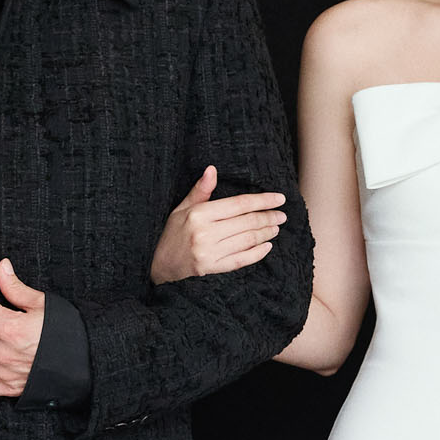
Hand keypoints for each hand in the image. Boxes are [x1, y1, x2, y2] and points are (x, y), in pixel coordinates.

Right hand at [149, 165, 287, 285]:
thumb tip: (212, 169)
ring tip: (276, 227)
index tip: (279, 198)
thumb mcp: (181, 209)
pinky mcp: (211, 270)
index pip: (238, 204)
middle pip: (246, 222)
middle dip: (268, 217)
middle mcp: (204, 234)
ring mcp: (208, 253)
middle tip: (282, 214)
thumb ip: (200, 191)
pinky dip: (257, 253)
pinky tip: (267, 246)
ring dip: (265, 233)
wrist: (157, 266)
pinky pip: (241, 260)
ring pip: (246, 240)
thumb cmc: (170, 234)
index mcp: (198, 215)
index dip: (262, 200)